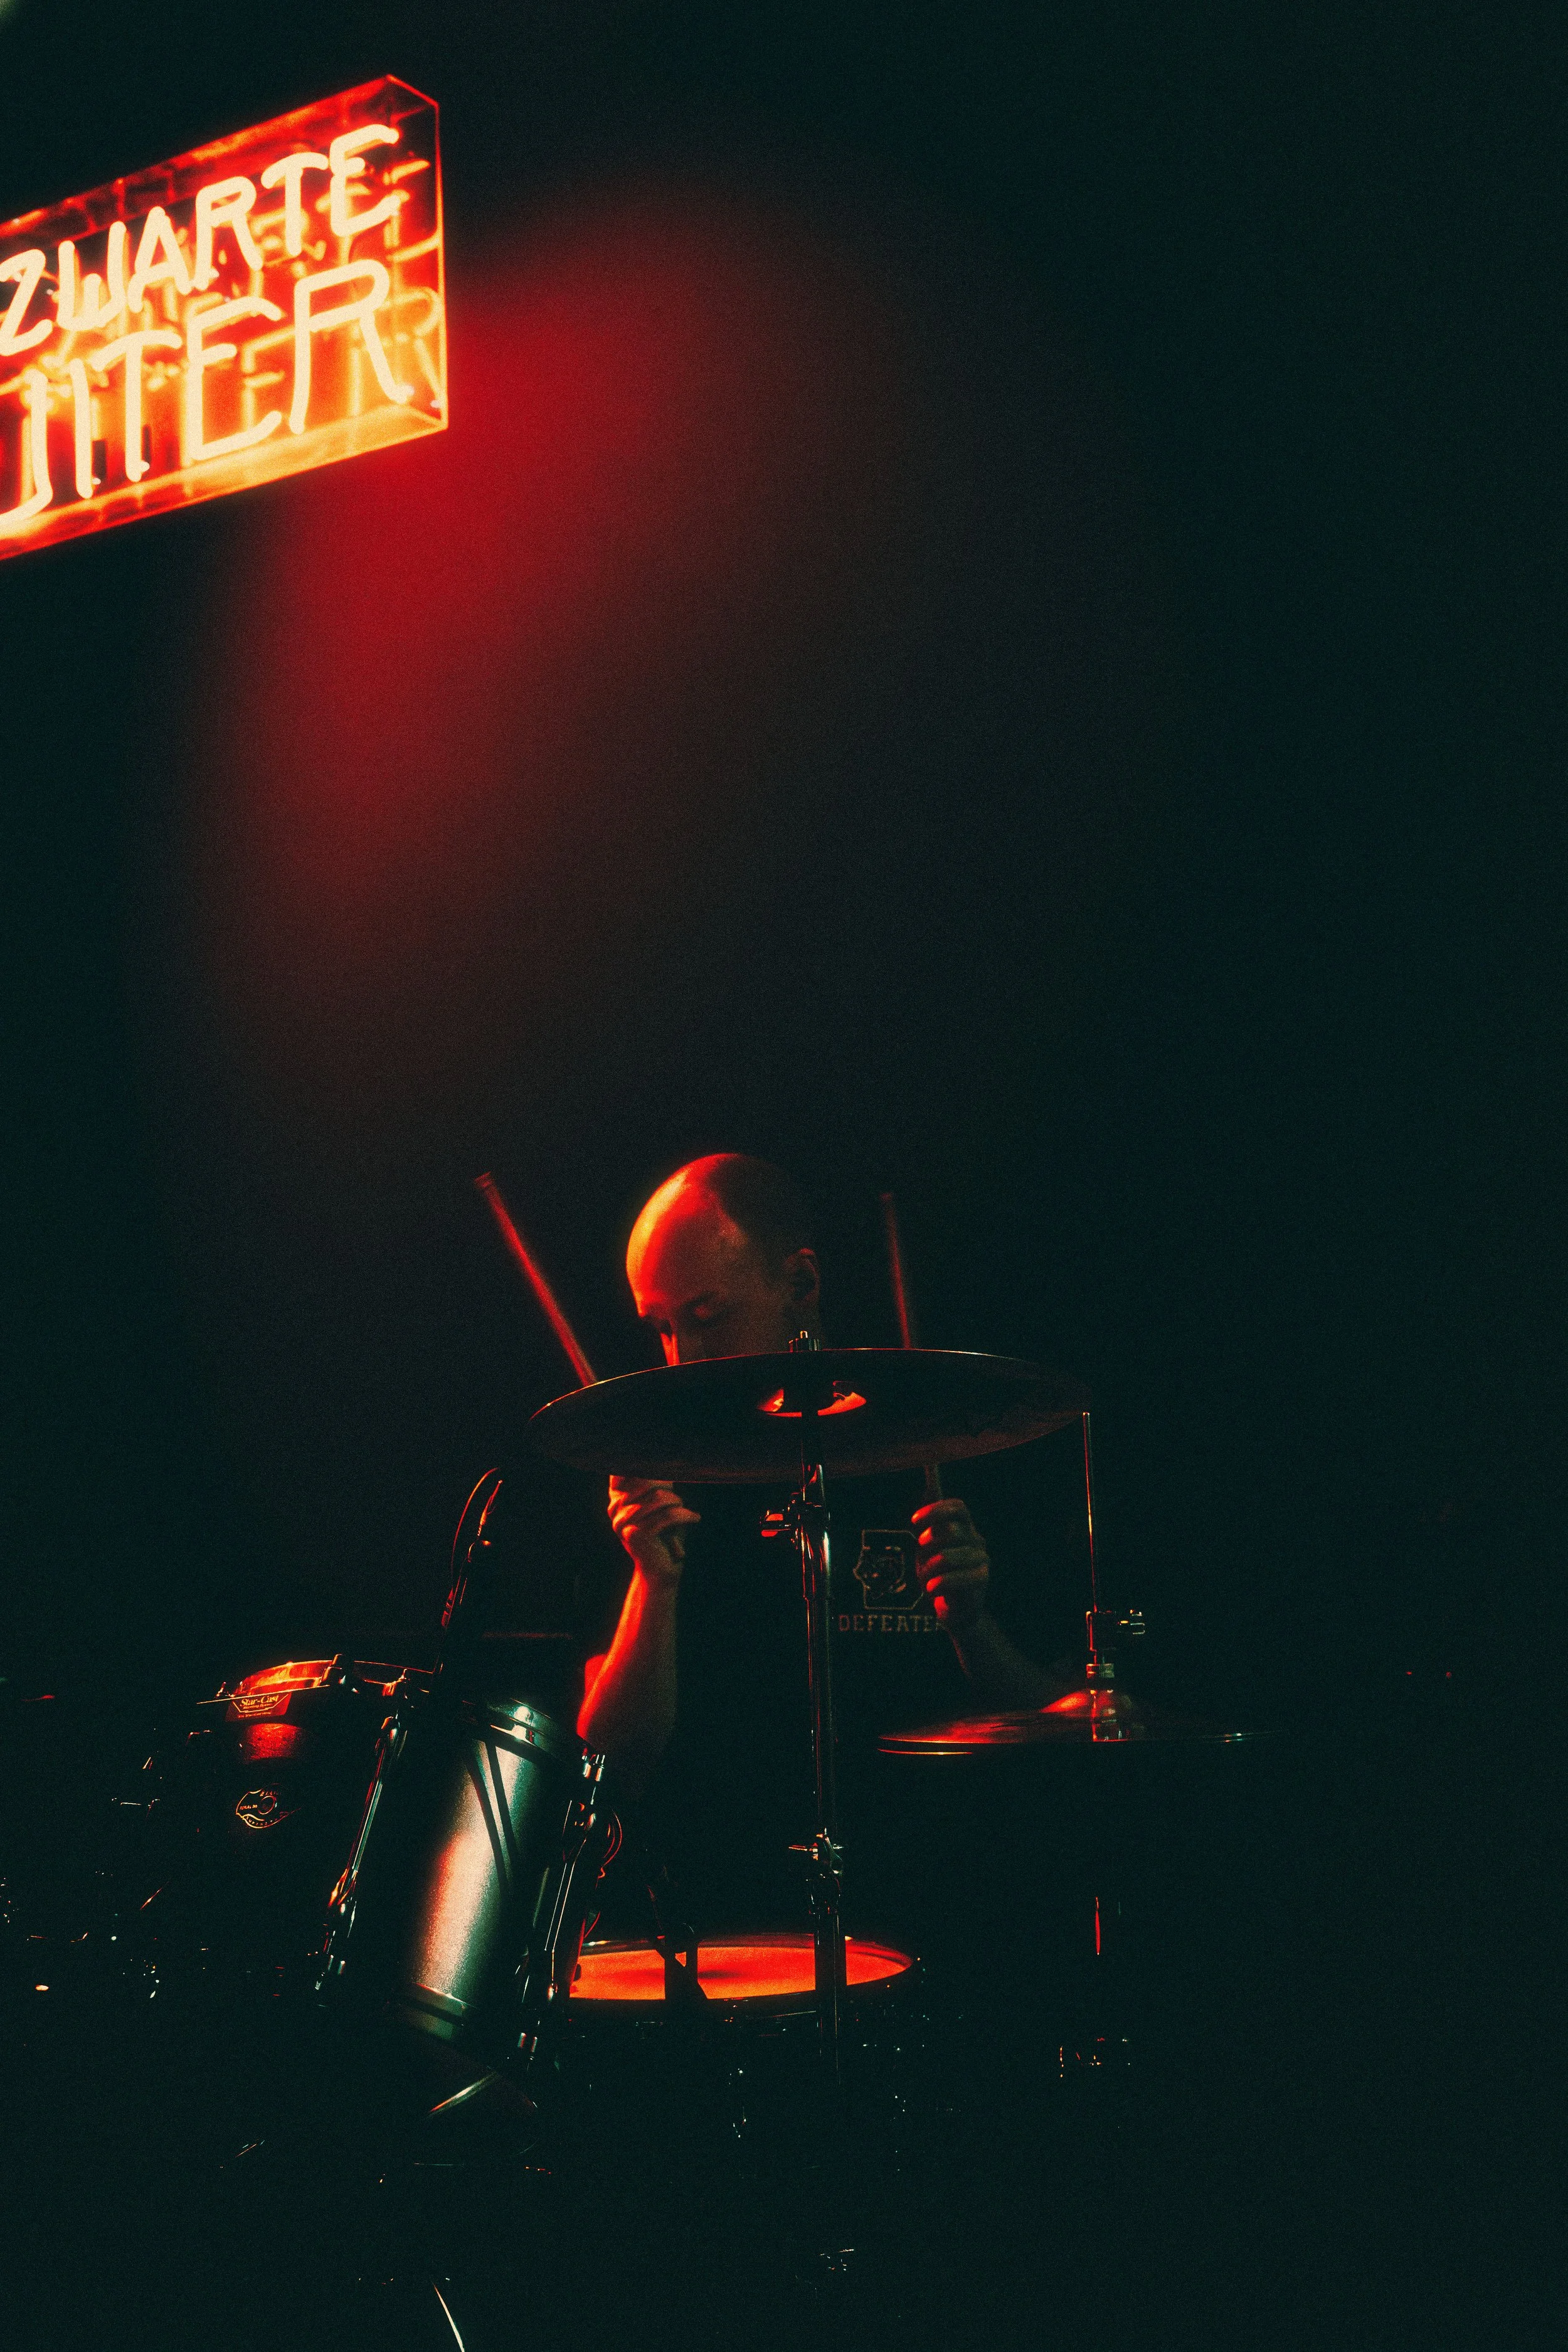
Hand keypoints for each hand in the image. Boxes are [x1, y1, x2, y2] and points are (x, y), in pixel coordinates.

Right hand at [608, 1475, 699, 1585]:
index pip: (625, 1474)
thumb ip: (654, 1487)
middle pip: (646, 1483)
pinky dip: (685, 1516)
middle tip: (678, 1498)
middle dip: (667, 1487)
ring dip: (677, 1502)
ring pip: (659, 1498)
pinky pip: (667, 1516)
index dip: (647, 1471)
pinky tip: (695, 1518)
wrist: (660, 1571)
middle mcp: (615, 1512)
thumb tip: (662, 1463)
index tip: (667, 1477)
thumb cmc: (662, 1535)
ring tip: (685, 1510)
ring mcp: (624, 1524)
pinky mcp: (637, 1536)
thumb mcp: (658, 1509)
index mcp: (616, 1503)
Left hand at [912, 1497, 990, 1631]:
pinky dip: (941, 1583)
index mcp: (964, 1527)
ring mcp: (981, 1559)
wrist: (952, 1609)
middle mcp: (976, 1539)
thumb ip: (931, 1521)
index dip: (936, 1510)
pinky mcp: (982, 1579)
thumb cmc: (937, 1573)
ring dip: (930, 1569)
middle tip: (921, 1557)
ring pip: (950, 1556)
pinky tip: (933, 1588)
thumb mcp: (928, 1547)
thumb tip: (930, 1477)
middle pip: (950, 1531)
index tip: (914, 1522)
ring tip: (926, 1580)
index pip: (958, 1507)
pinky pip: (960, 1577)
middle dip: (928, 1545)